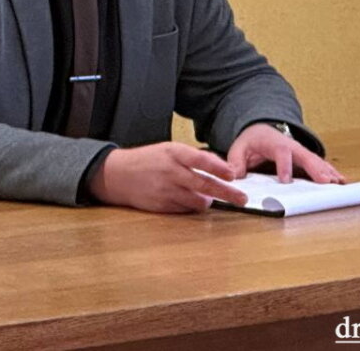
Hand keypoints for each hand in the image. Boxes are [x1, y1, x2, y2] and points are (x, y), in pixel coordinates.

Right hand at [87, 142, 249, 212]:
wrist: (118, 175)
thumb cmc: (147, 160)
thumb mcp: (167, 150)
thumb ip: (192, 157)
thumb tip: (220, 167)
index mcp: (172, 153)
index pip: (201, 160)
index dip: (219, 168)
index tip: (233, 175)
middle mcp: (170, 172)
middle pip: (205, 185)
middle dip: (227, 193)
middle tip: (242, 199)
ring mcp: (166, 191)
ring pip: (198, 201)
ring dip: (207, 201)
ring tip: (207, 198)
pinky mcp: (162, 206)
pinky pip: (185, 210)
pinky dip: (191, 206)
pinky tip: (187, 200)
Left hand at [227, 123, 345, 183]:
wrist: (261, 130)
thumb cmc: (251, 141)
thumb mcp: (239, 148)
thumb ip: (236, 161)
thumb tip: (234, 175)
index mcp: (274, 143)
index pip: (281, 153)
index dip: (284, 166)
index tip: (286, 180)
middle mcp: (291, 147)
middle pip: (305, 156)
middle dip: (315, 168)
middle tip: (325, 182)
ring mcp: (301, 152)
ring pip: (317, 161)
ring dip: (328, 171)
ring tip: (338, 183)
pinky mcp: (307, 159)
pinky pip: (321, 165)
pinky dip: (331, 172)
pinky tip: (342, 181)